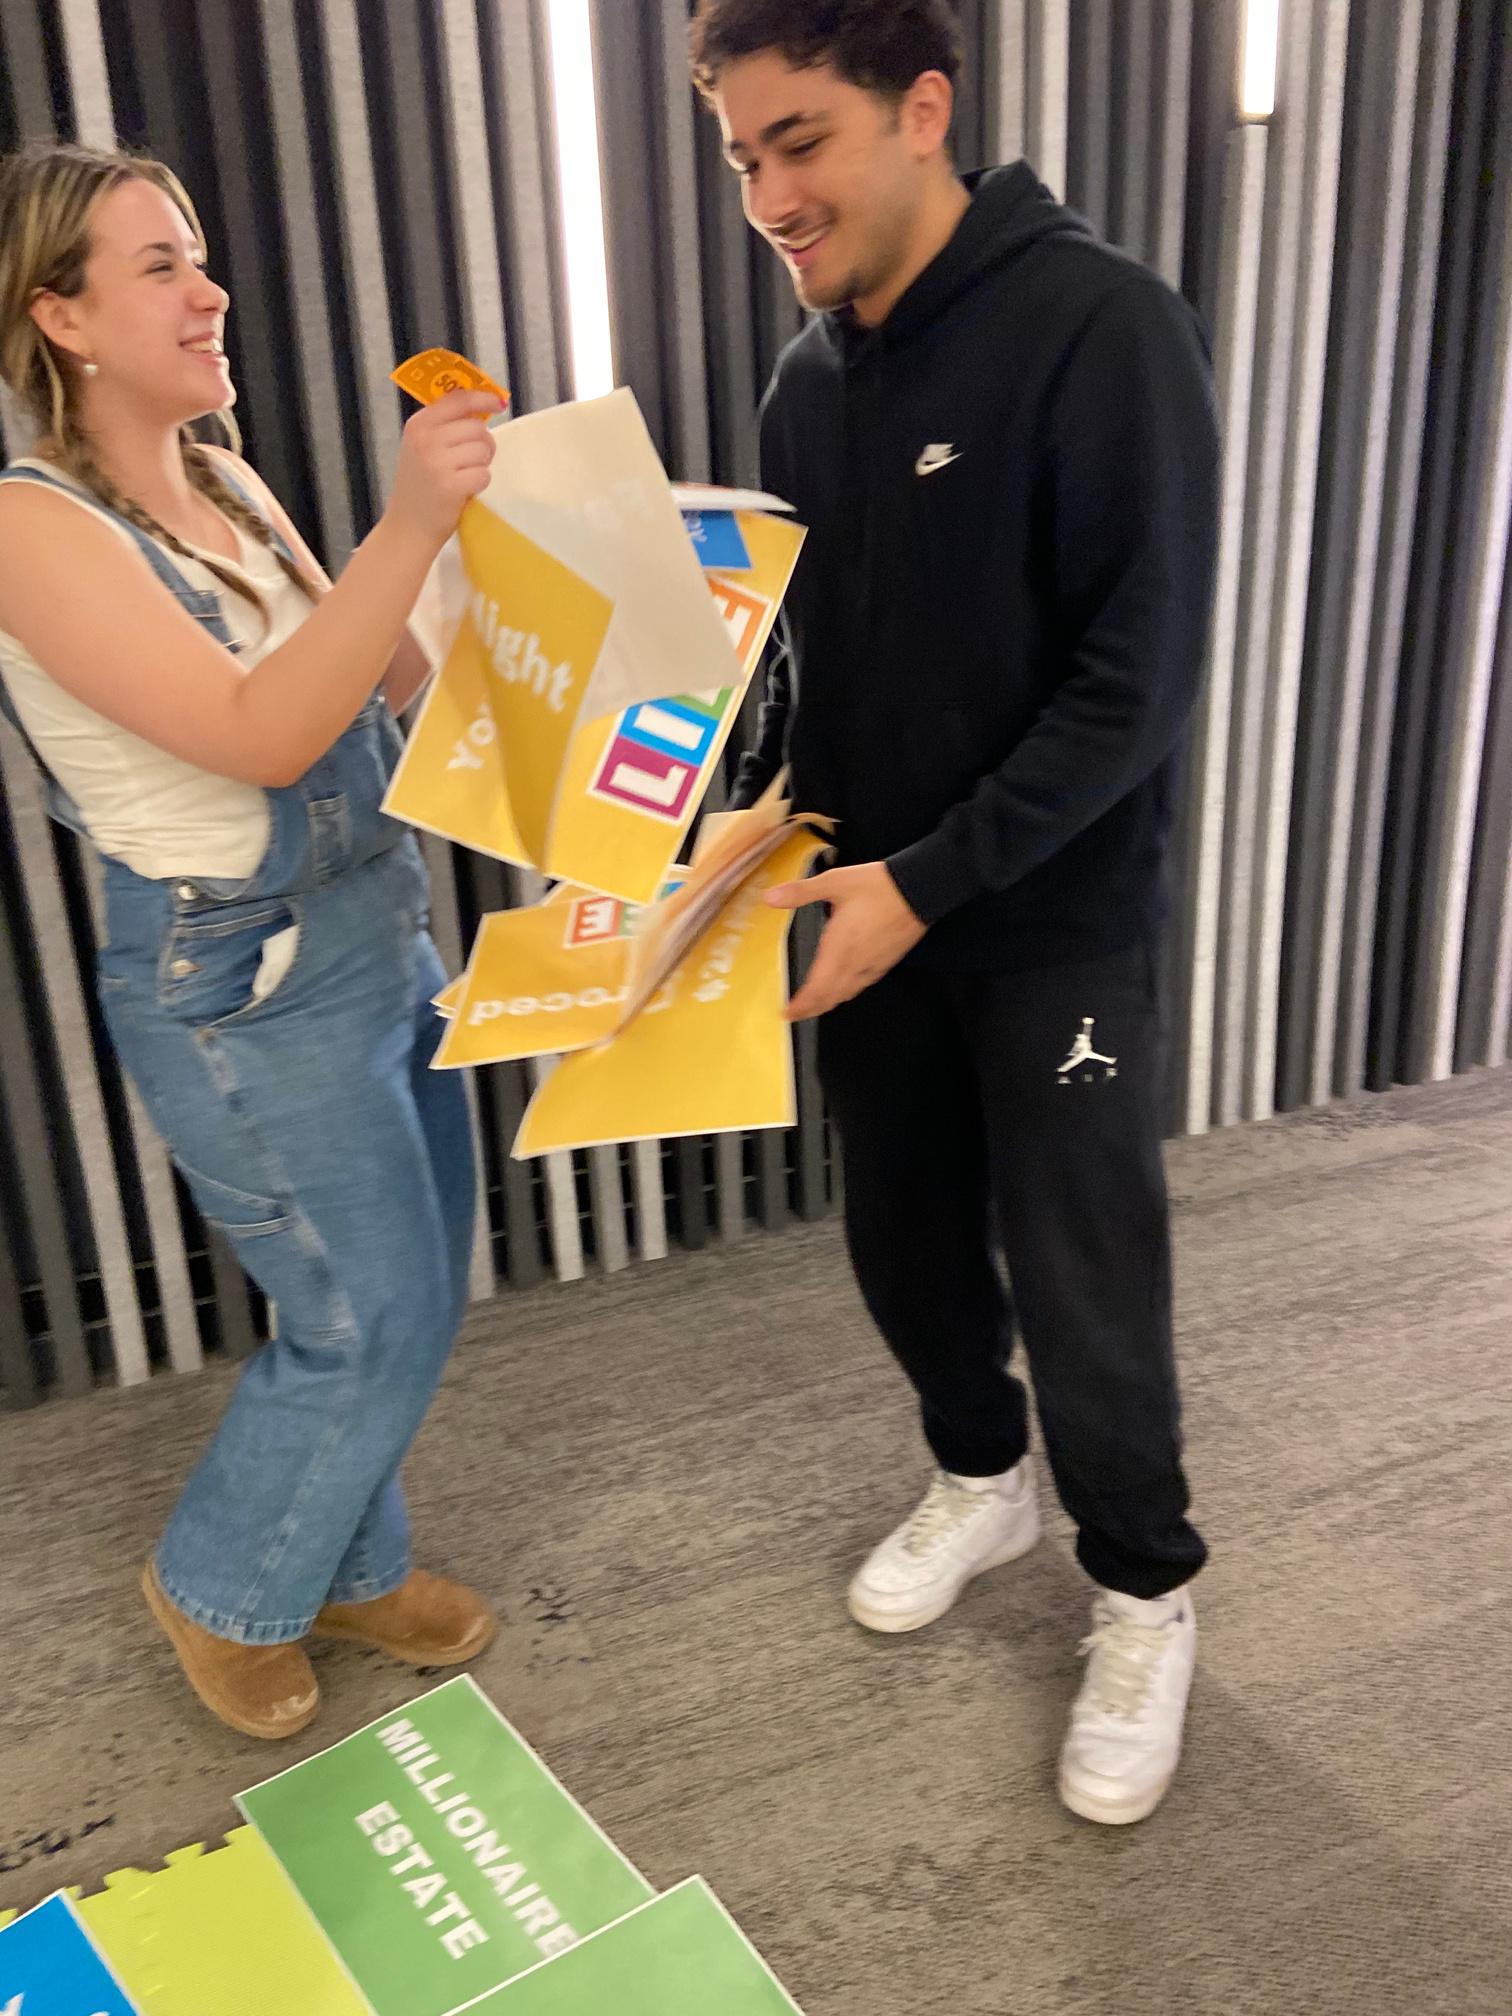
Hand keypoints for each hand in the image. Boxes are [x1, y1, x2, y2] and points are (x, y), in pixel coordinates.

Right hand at [385, 388, 502, 547]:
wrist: (408, 527)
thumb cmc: (421, 486)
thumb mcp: (423, 447)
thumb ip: (446, 425)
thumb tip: (485, 404)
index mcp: (419, 424)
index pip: (458, 399)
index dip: (482, 397)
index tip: (498, 402)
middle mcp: (425, 439)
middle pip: (477, 427)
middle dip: (482, 444)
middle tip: (470, 461)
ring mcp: (437, 462)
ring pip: (483, 450)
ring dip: (481, 465)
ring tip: (463, 476)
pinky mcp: (450, 485)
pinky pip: (484, 474)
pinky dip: (479, 484)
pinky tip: (464, 491)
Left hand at [766, 862, 925, 1020]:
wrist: (918, 890)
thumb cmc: (877, 886)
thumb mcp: (835, 881)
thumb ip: (801, 892)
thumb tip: (770, 897)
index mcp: (839, 948)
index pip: (816, 988)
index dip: (801, 1005)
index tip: (787, 1013)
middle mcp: (855, 963)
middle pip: (830, 998)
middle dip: (811, 1008)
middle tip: (796, 1014)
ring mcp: (871, 966)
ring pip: (846, 994)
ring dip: (828, 1002)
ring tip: (814, 1005)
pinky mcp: (884, 963)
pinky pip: (861, 985)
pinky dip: (846, 992)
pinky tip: (843, 987)